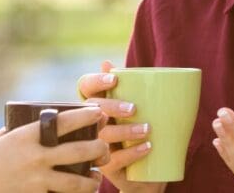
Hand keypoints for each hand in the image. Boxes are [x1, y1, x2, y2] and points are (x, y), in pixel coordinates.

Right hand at [0, 105, 108, 192]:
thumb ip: (14, 132)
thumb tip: (29, 124)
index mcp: (27, 136)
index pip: (65, 122)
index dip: (86, 116)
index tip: (99, 113)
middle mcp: (36, 157)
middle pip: (80, 151)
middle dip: (99, 148)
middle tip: (105, 148)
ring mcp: (37, 181)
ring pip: (77, 182)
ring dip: (92, 180)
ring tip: (96, 178)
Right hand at [77, 60, 165, 192]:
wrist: (146, 172)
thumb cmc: (138, 131)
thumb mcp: (138, 107)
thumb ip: (131, 87)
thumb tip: (110, 61)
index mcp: (97, 103)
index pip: (86, 86)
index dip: (96, 81)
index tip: (114, 79)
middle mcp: (90, 123)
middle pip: (92, 110)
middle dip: (112, 106)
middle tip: (133, 108)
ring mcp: (94, 145)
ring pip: (102, 135)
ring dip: (125, 131)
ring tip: (147, 129)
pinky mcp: (104, 166)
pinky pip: (113, 160)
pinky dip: (132, 152)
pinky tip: (147, 147)